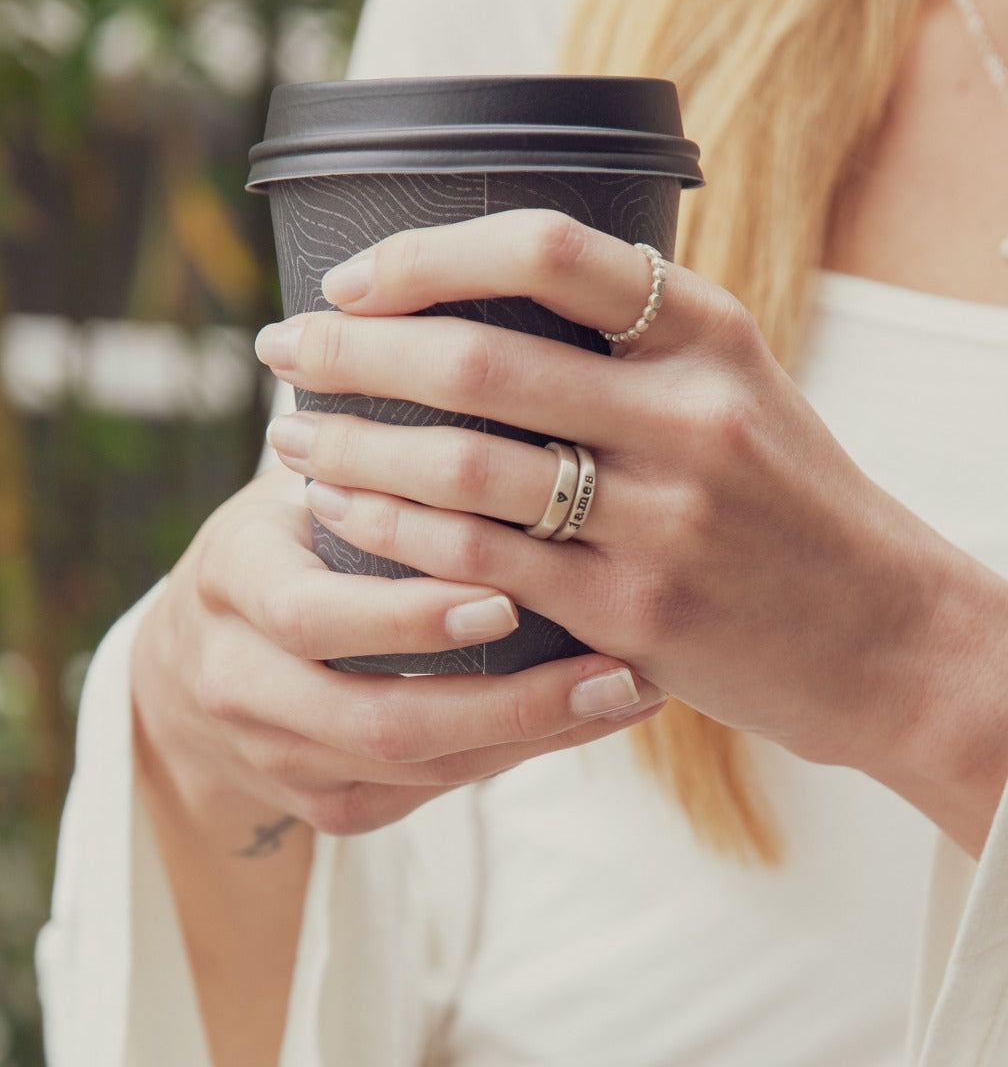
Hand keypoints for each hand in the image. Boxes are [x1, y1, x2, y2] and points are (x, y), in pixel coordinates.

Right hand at [131, 464, 666, 847]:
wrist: (195, 661)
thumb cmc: (280, 545)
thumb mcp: (295, 492)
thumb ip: (369, 463)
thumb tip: (492, 383)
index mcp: (235, 585)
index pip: (315, 616)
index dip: (410, 616)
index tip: (512, 594)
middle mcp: (243, 686)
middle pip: (381, 721)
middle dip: (510, 703)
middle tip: (614, 669)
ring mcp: (282, 760)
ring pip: (421, 770)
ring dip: (538, 737)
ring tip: (632, 693)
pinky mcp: (327, 806)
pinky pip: (429, 797)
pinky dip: (514, 758)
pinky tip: (589, 721)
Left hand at [255, 209, 1007, 850]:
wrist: (889, 635)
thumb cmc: (799, 507)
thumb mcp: (744, 391)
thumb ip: (640, 348)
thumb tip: (488, 307)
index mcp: (713, 334)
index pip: (549, 250)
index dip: (429, 253)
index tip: (355, 278)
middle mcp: (691, 413)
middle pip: (478, 357)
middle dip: (354, 350)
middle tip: (282, 353)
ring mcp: (664, 517)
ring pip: (463, 466)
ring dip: (356, 448)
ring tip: (295, 441)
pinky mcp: (638, 611)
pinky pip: (482, 563)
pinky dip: (397, 537)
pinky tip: (348, 520)